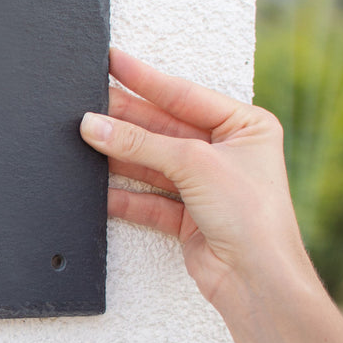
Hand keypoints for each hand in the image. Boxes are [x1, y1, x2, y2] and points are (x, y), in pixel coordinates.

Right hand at [80, 48, 305, 306]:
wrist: (257, 281)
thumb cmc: (251, 216)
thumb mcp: (193, 163)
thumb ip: (140, 143)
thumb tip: (94, 125)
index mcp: (245, 126)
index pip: (184, 95)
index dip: (145, 79)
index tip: (112, 61)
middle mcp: (227, 153)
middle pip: (163, 129)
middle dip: (126, 121)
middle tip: (87, 103)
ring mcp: (206, 186)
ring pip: (152, 163)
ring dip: (120, 156)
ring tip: (85, 140)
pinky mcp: (188, 217)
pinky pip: (148, 198)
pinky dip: (124, 195)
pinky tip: (99, 187)